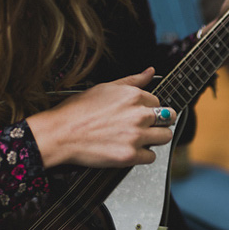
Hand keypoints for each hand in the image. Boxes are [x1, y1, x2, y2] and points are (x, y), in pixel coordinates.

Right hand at [27, 67, 176, 168]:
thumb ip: (133, 80)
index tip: (142, 113)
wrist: (60, 134)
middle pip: (168, 117)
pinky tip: (131, 150)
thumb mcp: (105, 87)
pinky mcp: (130, 155)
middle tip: (147, 126)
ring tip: (140, 138)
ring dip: (156, 138)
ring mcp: (136, 136)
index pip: (158, 101)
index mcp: (133, 96)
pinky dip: (143, 156)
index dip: (150, 108)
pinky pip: (151, 157)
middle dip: (160, 122)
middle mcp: (138, 115)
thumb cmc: (77, 111)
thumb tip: (150, 72)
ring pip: (165, 137)